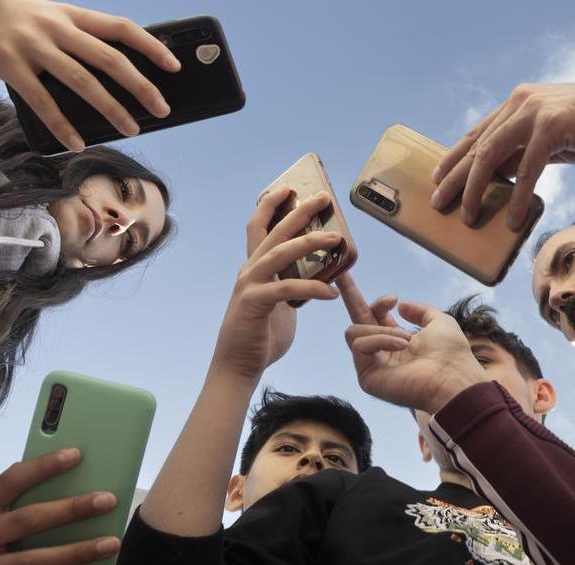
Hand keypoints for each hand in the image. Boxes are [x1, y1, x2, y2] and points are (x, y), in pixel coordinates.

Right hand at [0, 0, 180, 151]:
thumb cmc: (22, 22)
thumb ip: (83, 40)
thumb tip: (124, 76)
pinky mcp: (9, 64)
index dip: (150, 46)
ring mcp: (32, 46)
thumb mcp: (55, 18)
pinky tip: (78, 142)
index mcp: (72, 14)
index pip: (120, 28)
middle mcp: (56, 27)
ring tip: (132, 128)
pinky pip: (41, 100)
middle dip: (139, 86)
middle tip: (162, 108)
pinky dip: (62, 124)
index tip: (174, 66)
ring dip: (110, 108)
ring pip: (81, 81)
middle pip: (108, 58)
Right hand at [0, 448, 119, 564]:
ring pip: (32, 563)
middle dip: (71, 509)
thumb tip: (65, 484)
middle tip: (108, 501)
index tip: (77, 455)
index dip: (43, 467)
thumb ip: (5, 506)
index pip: (8, 482)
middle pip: (26, 521)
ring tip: (110, 543)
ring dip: (76, 553)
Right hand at [209, 187, 340, 383]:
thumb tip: (317, 279)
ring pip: (280, 253)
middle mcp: (249, 270)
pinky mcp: (254, 304)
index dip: (272, 205)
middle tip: (323, 197)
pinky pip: (287, 289)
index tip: (290, 188)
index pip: (260, 227)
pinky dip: (311, 288)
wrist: (239, 365)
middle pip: (274, 232)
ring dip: (309, 242)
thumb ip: (293, 288)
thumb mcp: (283, 305)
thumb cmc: (261, 336)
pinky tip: (332, 293)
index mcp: (255, 268)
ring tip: (335, 236)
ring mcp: (249, 285)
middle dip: (298, 212)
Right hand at [339, 280, 489, 413]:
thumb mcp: (438, 321)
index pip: (375, 317)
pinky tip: (400, 346)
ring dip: (381, 330)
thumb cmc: (451, 354)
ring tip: (406, 340)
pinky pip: (360, 346)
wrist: (453, 378)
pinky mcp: (367, 377)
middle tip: (342, 275)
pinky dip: (380, 340)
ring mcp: (373, 365)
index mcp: (397, 340)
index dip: (379, 303)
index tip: (393, 299)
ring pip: (354, 332)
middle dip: (350, 296)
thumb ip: (420, 311)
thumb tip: (400, 305)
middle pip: (356, 320)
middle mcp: (382, 352)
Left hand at [430, 82, 574, 230]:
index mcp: (519, 102)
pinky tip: (512, 218)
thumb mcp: (553, 138)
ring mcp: (535, 112)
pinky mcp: (553, 126)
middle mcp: (521, 102)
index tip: (437, 177)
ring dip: (476, 188)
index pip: (478, 132)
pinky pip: (527, 168)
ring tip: (468, 216)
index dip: (454, 156)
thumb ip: (526, 151)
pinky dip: (518, 196)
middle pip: (477, 144)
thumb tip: (500, 176)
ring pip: (492, 154)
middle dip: (455, 177)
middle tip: (438, 202)